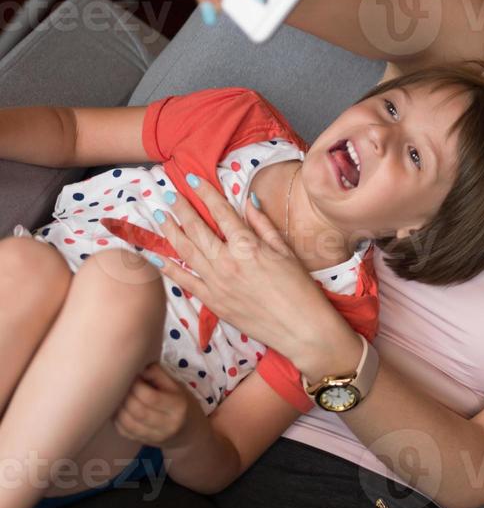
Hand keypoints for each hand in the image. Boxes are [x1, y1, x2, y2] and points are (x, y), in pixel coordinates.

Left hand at [113, 363, 202, 447]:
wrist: (189, 431)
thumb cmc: (182, 403)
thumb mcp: (178, 386)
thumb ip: (159, 375)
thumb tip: (140, 369)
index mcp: (178, 406)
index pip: (152, 397)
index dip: (137, 386)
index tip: (133, 377)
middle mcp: (168, 424)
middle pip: (138, 411)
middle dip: (126, 397)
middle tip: (123, 386)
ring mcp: (155, 436)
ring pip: (129, 423)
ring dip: (119, 409)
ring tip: (118, 397)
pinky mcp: (145, 442)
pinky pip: (125, 432)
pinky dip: (117, 420)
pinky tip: (118, 410)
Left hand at [148, 174, 354, 373]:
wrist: (299, 327)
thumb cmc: (299, 288)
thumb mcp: (285, 250)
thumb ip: (263, 225)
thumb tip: (248, 201)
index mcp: (248, 246)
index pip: (221, 213)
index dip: (205, 194)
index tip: (192, 180)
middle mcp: (227, 262)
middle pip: (197, 230)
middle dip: (181, 210)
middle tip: (169, 194)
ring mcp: (217, 283)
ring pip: (186, 252)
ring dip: (171, 232)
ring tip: (161, 217)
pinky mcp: (213, 302)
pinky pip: (186, 282)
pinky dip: (171, 269)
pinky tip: (160, 258)